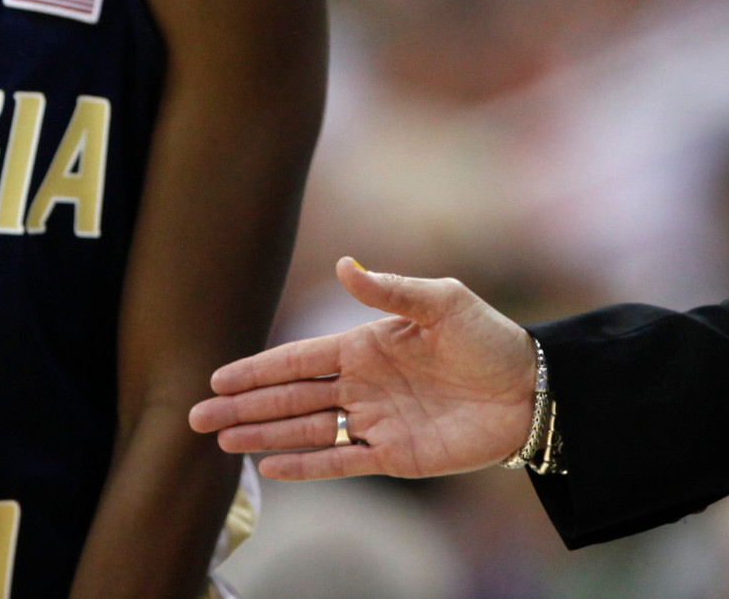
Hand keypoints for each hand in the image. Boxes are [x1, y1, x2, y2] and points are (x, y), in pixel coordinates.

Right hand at [187, 258, 536, 481]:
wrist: (530, 390)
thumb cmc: (489, 338)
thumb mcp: (442, 302)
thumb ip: (389, 290)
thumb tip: (343, 263)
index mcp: (368, 345)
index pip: (300, 360)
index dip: (259, 369)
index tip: (218, 376)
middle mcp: (363, 385)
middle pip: (291, 398)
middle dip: (244, 406)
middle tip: (197, 416)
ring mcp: (375, 421)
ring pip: (306, 430)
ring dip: (263, 435)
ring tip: (220, 442)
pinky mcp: (394, 455)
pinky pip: (340, 463)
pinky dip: (305, 466)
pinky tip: (270, 466)